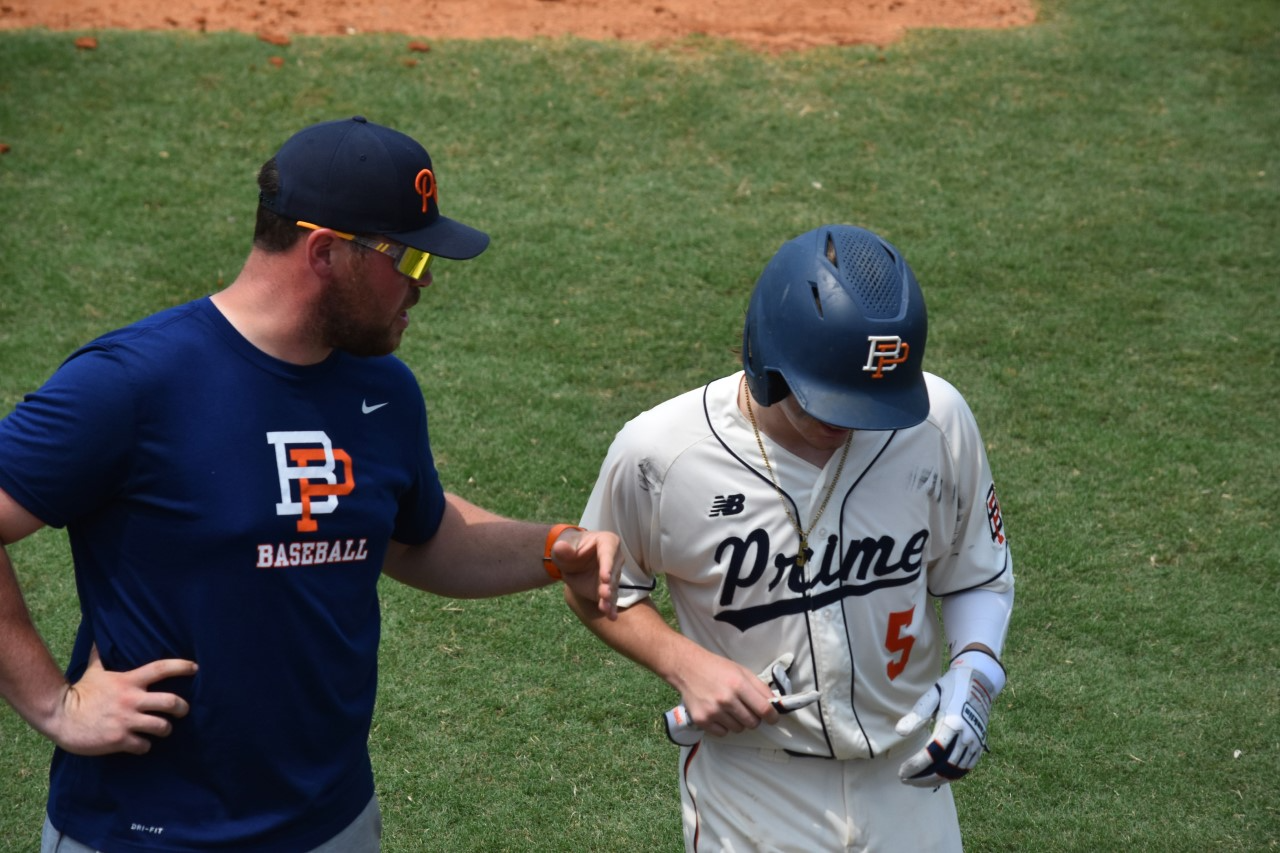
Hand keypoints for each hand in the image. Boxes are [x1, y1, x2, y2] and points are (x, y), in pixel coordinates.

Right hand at [51, 646, 197, 755]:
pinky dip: (145, 746)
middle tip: (183, 710)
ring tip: (162, 729)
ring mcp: (126, 721)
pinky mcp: (119, 740)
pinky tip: (141, 744)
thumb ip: (101, 656)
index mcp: (129, 681)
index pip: (162, 668)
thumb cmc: (80, 692)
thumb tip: (98, 637)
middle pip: (171, 702)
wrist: (60, 716)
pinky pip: (144, 746)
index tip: (195, 667)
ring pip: (162, 727)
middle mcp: (132, 700)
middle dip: (182, 708)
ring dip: (166, 729)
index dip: (182, 666)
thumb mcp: (94, 671)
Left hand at [551, 529, 621, 620]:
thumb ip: (563, 549)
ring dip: (609, 599)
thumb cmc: (570, 550)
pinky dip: (611, 608)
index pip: (608, 553)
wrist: (571, 562)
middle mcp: (614, 559)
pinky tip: (611, 617)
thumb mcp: (563, 548)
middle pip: (612, 573)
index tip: (604, 577)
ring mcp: (613, 575)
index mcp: (607, 542)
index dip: (607, 565)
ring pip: (612, 588)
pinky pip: (611, 599)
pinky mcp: (609, 590)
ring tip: (605, 609)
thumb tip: (561, 547)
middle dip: (608, 585)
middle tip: (605, 595)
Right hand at [663, 654, 818, 744]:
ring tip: (729, 708)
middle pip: (752, 723)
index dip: (772, 716)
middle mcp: (726, 699)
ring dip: (738, 722)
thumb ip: (759, 687)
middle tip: (746, 708)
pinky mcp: (702, 720)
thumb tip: (775, 703)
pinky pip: (723, 733)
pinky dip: (724, 726)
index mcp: (738, 684)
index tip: (772, 718)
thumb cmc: (716, 668)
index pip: (764, 709)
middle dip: (753, 718)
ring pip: (738, 729)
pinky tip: (718, 713)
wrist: (687, 668)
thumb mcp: (741, 671)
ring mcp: (713, 711)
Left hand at [895, 648, 1004, 786]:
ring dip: (935, 780)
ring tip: (916, 781)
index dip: (915, 766)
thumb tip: (899, 733)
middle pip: (944, 768)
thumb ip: (917, 716)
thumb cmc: (951, 687)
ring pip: (955, 772)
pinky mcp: (980, 745)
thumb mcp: (932, 696)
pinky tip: (935, 777)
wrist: (979, 680)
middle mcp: (966, 736)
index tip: (901, 772)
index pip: (931, 753)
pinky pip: (965, 768)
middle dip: (922, 778)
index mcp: (952, 723)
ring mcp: (975, 742)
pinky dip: (949, 776)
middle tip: (904, 779)